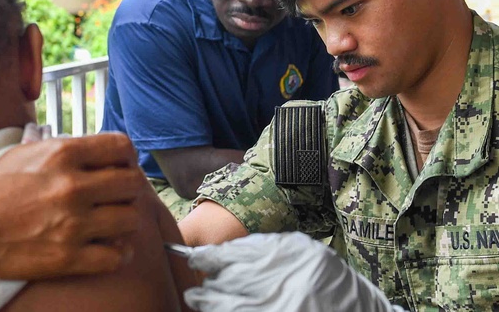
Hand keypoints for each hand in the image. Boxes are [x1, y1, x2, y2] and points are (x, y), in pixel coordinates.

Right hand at [0, 132, 146, 280]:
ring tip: (110, 221)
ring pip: (131, 219)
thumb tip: (95, 149)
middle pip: (133, 183)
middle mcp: (72, 186)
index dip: (126, 156)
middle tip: (115, 195)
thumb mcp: (26, 152)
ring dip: (124, 220)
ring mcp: (73, 224)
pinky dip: (118, 253)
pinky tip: (107, 247)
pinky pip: (117, 256)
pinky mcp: (69, 258)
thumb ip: (64, 149)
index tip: (120, 165)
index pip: (122, 147)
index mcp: (62, 154)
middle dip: (127, 188)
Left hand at [183, 232, 406, 311]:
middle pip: (226, 280)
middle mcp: (279, 280)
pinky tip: (218, 310)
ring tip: (198, 300)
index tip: (191, 258)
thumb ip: (264, 248)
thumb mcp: (302, 251)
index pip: (230, 253)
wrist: (364, 311)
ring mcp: (276, 305)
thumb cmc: (331, 280)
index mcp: (284, 253)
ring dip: (210, 302)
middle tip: (196, 289)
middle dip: (208, 283)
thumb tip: (223, 255)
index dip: (206, 257)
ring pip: (228, 304)